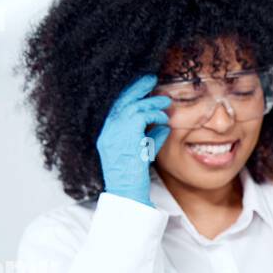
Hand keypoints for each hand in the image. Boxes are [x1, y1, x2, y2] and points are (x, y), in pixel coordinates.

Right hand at [96, 74, 170, 205]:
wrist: (127, 193)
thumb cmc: (134, 178)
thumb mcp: (141, 154)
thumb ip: (149, 138)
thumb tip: (163, 126)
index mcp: (106, 133)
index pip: (116, 106)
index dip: (129, 93)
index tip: (142, 86)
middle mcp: (107, 130)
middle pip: (121, 100)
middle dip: (137, 87)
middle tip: (151, 78)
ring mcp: (114, 132)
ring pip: (134, 107)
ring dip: (151, 102)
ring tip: (166, 101)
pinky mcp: (126, 136)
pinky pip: (141, 117)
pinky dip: (154, 116)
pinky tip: (164, 120)